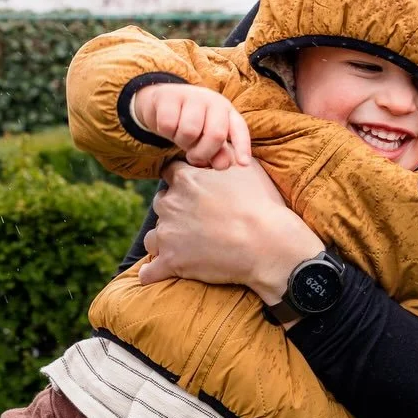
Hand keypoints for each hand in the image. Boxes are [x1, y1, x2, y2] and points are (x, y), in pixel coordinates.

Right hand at [134, 83, 250, 168]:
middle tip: (193, 157)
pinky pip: (168, 125)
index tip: (243, 163)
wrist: (161, 102)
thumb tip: (223, 165)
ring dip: (181, 142)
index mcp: (227, 112)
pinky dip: (165, 132)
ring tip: (180, 137)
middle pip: (216, 134)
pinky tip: (167, 126)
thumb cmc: (190, 124)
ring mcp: (192, 95)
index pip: (239, 129)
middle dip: (203, 153)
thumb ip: (218, 153)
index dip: (242, 146)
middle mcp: (213, 101)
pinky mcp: (169, 95)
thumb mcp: (206, 139)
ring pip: (190, 131)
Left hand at [138, 159, 324, 303]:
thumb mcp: (247, 166)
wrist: (267, 242)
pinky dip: (154, 272)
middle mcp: (170, 204)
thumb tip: (219, 144)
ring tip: (183, 247)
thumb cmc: (261, 203)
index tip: (193, 191)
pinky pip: (150, 271)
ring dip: (164, 240)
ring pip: (153, 237)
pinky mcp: (171, 263)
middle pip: (161, 204)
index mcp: (185, 179)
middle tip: (196, 220)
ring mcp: (168, 234)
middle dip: (174, 210)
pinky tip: (159, 273)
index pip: (169, 174)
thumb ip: (225, 153)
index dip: (182, 182)